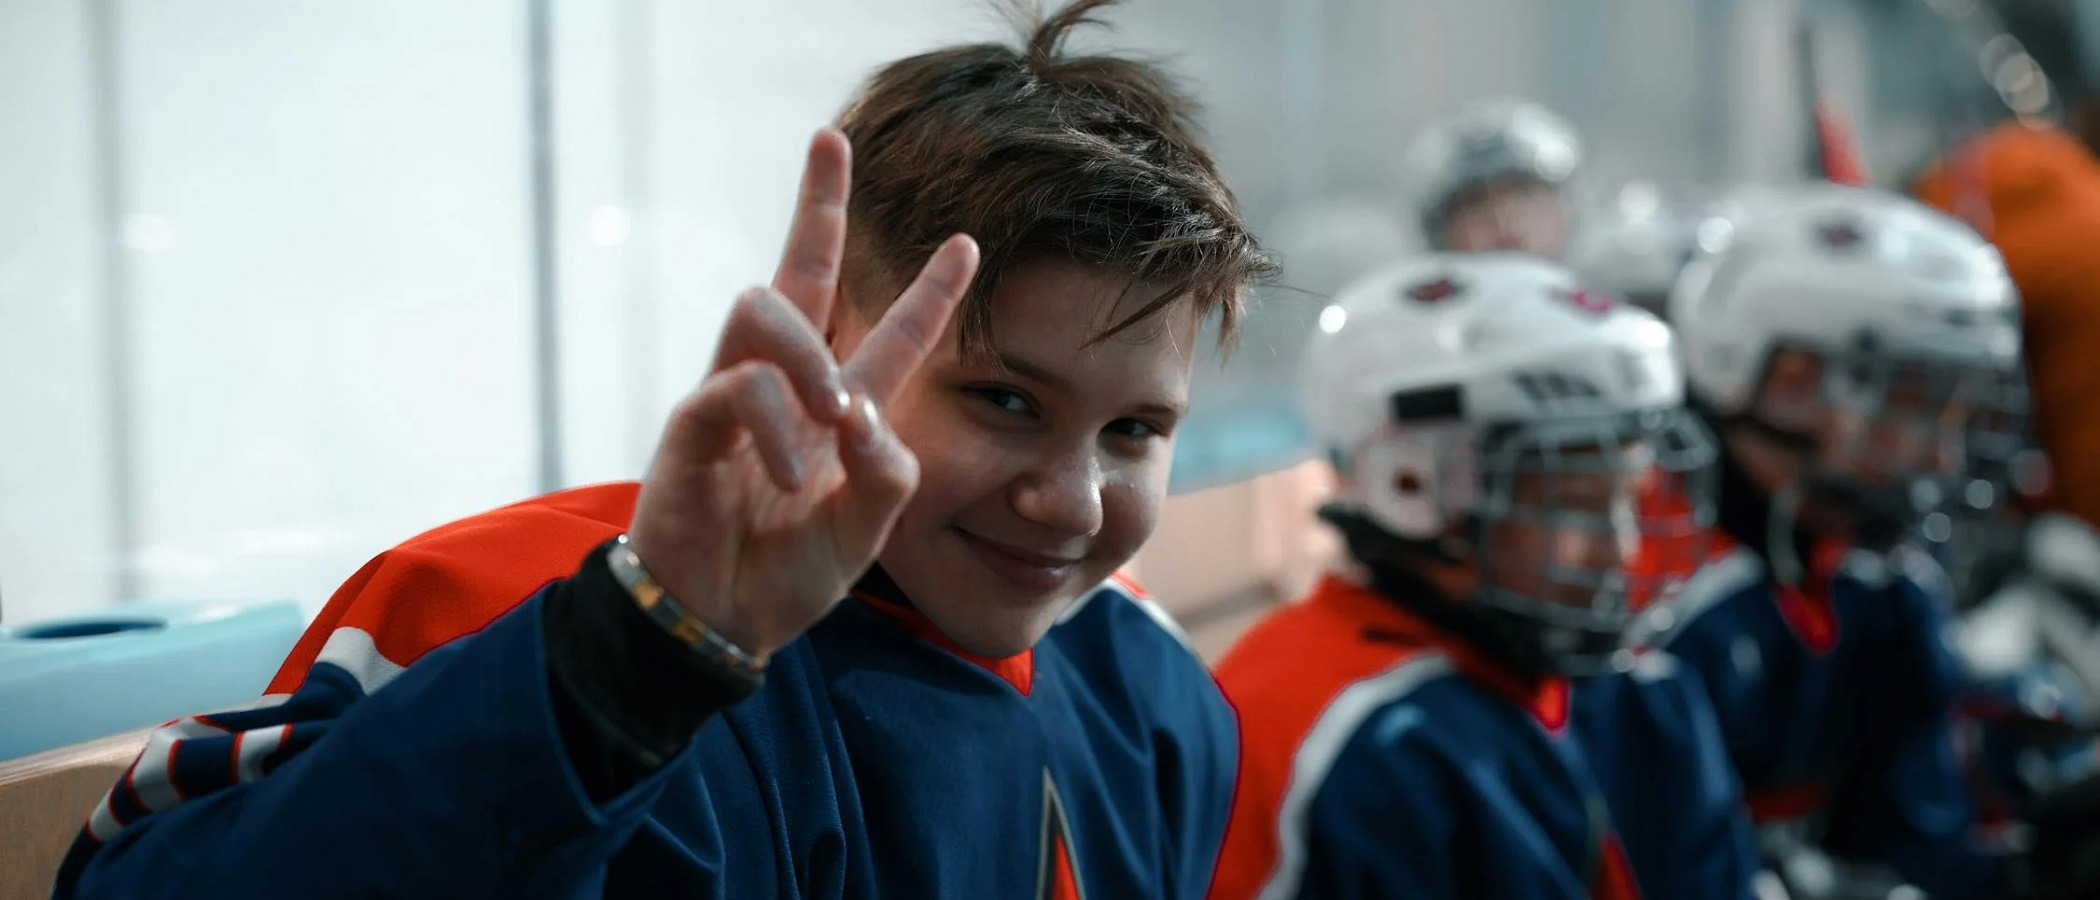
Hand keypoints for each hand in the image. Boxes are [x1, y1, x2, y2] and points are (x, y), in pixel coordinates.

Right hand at [625, 129, 978, 659]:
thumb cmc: (789, 574)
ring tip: (832, 413)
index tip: (968, 242)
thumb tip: (864, 411)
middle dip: (817, 203)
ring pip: (762, 308)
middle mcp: (787, 388)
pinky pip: (737, 389)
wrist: (722, 623)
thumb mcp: (867, 530)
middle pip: (798, 271)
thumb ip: (886, 471)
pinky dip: (772, 426)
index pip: (888, 333)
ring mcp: (733, 398)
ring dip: (807, 354)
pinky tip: (784, 474)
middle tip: (831, 139)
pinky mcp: (692, 424)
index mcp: (840, 411)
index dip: (929, 290)